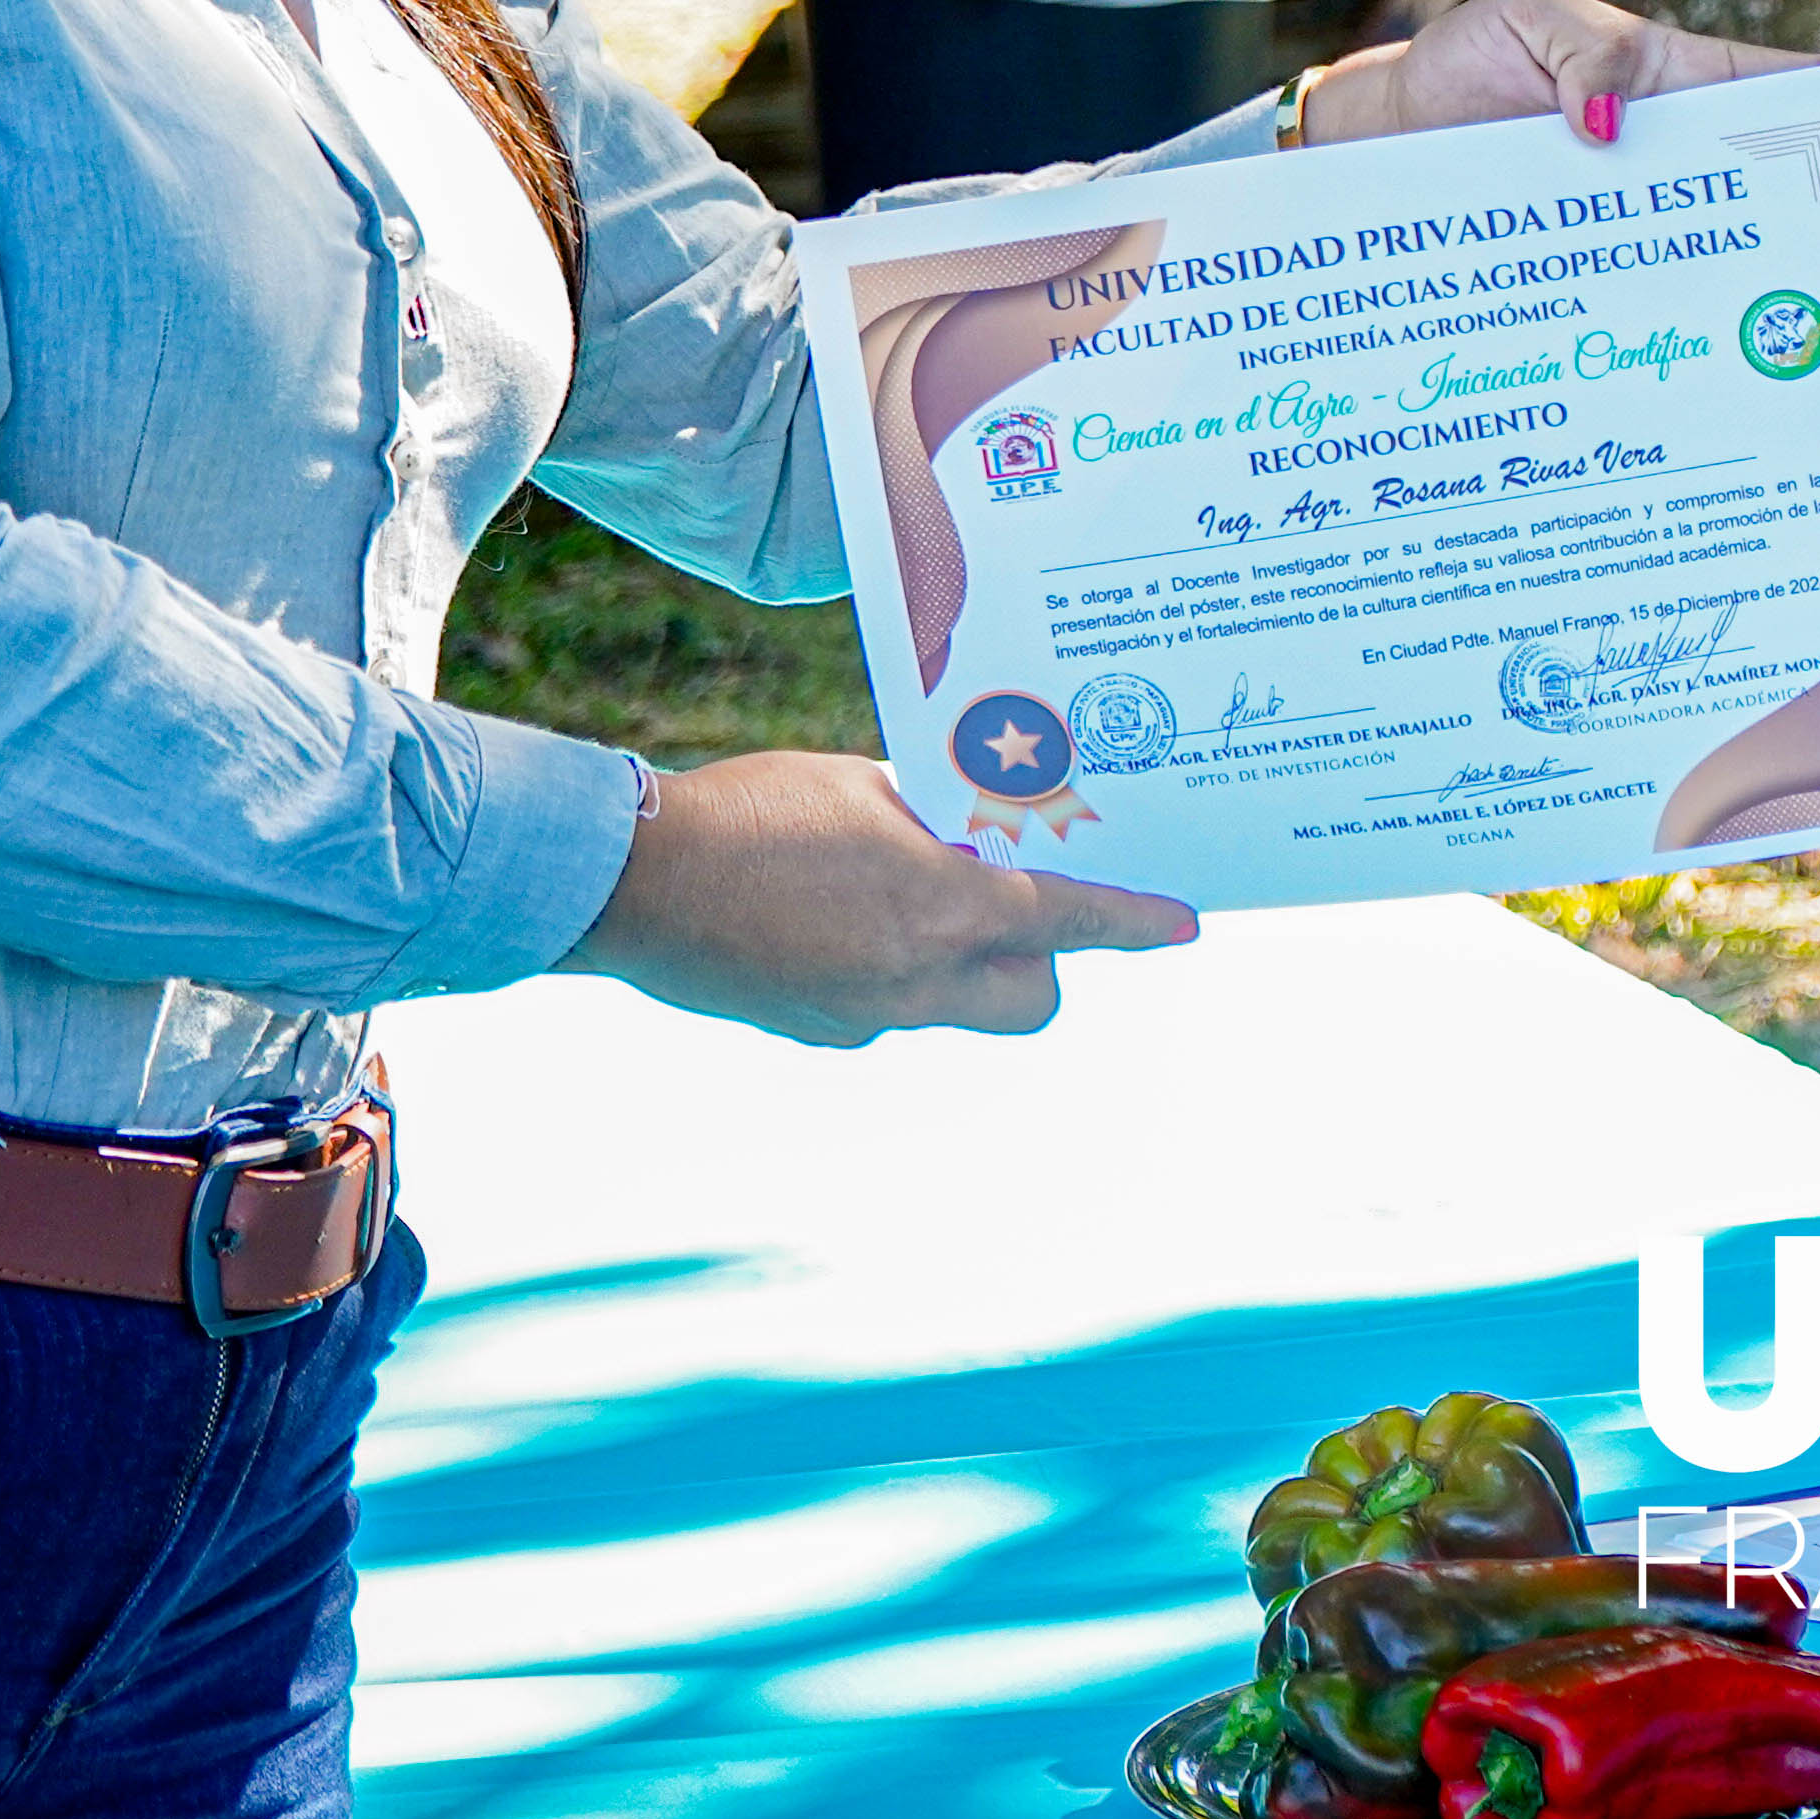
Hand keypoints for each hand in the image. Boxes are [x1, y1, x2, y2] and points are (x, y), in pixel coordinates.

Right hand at [559, 750, 1197, 1046]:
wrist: (634, 880)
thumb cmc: (749, 809)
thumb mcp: (861, 787)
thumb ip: (933, 817)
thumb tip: (976, 826)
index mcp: (943, 904)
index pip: (1073, 919)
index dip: (1136, 923)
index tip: (1184, 924)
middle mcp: (919, 975)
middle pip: (1035, 996)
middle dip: (1046, 960)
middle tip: (1020, 905)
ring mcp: (868, 1014)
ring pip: (959, 1005)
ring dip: (961, 963)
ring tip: (908, 900)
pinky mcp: (821, 1031)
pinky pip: (888, 1007)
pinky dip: (886, 969)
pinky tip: (835, 921)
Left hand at [1304, 0, 1819, 304]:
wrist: (1373, 145)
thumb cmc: (1462, 65)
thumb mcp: (1522, 21)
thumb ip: (1588, 55)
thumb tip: (1613, 128)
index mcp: (1681, 86)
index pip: (1786, 89)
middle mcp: (1680, 166)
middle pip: (1795, 199)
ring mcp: (1646, 234)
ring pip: (1745, 268)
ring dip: (1806, 306)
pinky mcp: (1603, 289)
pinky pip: (1669, 316)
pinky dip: (1715, 354)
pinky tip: (1752, 393)